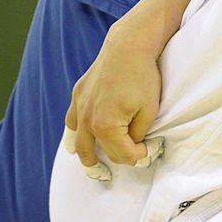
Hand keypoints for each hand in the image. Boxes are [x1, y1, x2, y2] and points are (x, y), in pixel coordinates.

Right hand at [65, 20, 162, 170]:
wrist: (128, 46)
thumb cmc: (143, 78)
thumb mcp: (149, 111)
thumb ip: (139, 134)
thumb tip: (135, 145)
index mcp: (105, 126)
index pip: (121, 155)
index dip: (139, 156)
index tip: (150, 148)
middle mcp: (86, 119)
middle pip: (94, 154)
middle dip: (107, 165)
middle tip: (112, 174)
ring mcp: (79, 106)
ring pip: (76, 141)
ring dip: (85, 155)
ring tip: (92, 166)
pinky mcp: (77, 94)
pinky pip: (71, 122)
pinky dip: (76, 134)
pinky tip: (80, 140)